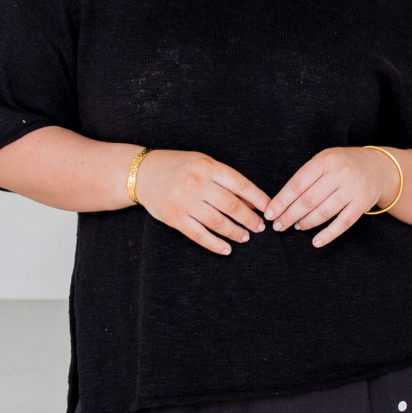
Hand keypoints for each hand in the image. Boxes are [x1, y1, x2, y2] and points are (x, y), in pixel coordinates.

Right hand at [135, 149, 268, 255]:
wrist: (142, 174)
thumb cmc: (177, 166)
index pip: (240, 185)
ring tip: (245, 237)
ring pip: (218, 222)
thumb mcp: (202, 163)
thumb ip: (224, 178)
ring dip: (235, 232)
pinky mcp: (176, 218)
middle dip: (249, 219)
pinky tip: (226, 249)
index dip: (258, 199)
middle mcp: (198, 184)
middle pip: (232, 206)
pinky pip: (200, 235)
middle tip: (259, 227)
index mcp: (208, 167)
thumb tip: (250, 200)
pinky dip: (215, 244)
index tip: (269, 208)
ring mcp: (186, 202)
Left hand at [264, 146, 398, 246]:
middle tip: (278, 226)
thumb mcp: (326, 161)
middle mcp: (339, 173)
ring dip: (306, 223)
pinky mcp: (362, 204)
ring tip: (296, 227)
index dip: (281, 201)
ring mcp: (352, 189)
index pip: (297, 184)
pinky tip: (316, 242)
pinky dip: (328, 234)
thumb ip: (307, 176)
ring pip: (323, 212)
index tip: (270, 213)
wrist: (380, 167)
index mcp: (325, 161)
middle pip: (308, 200)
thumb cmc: (345, 165)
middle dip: (289, 215)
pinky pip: (342, 223)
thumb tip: (281, 201)